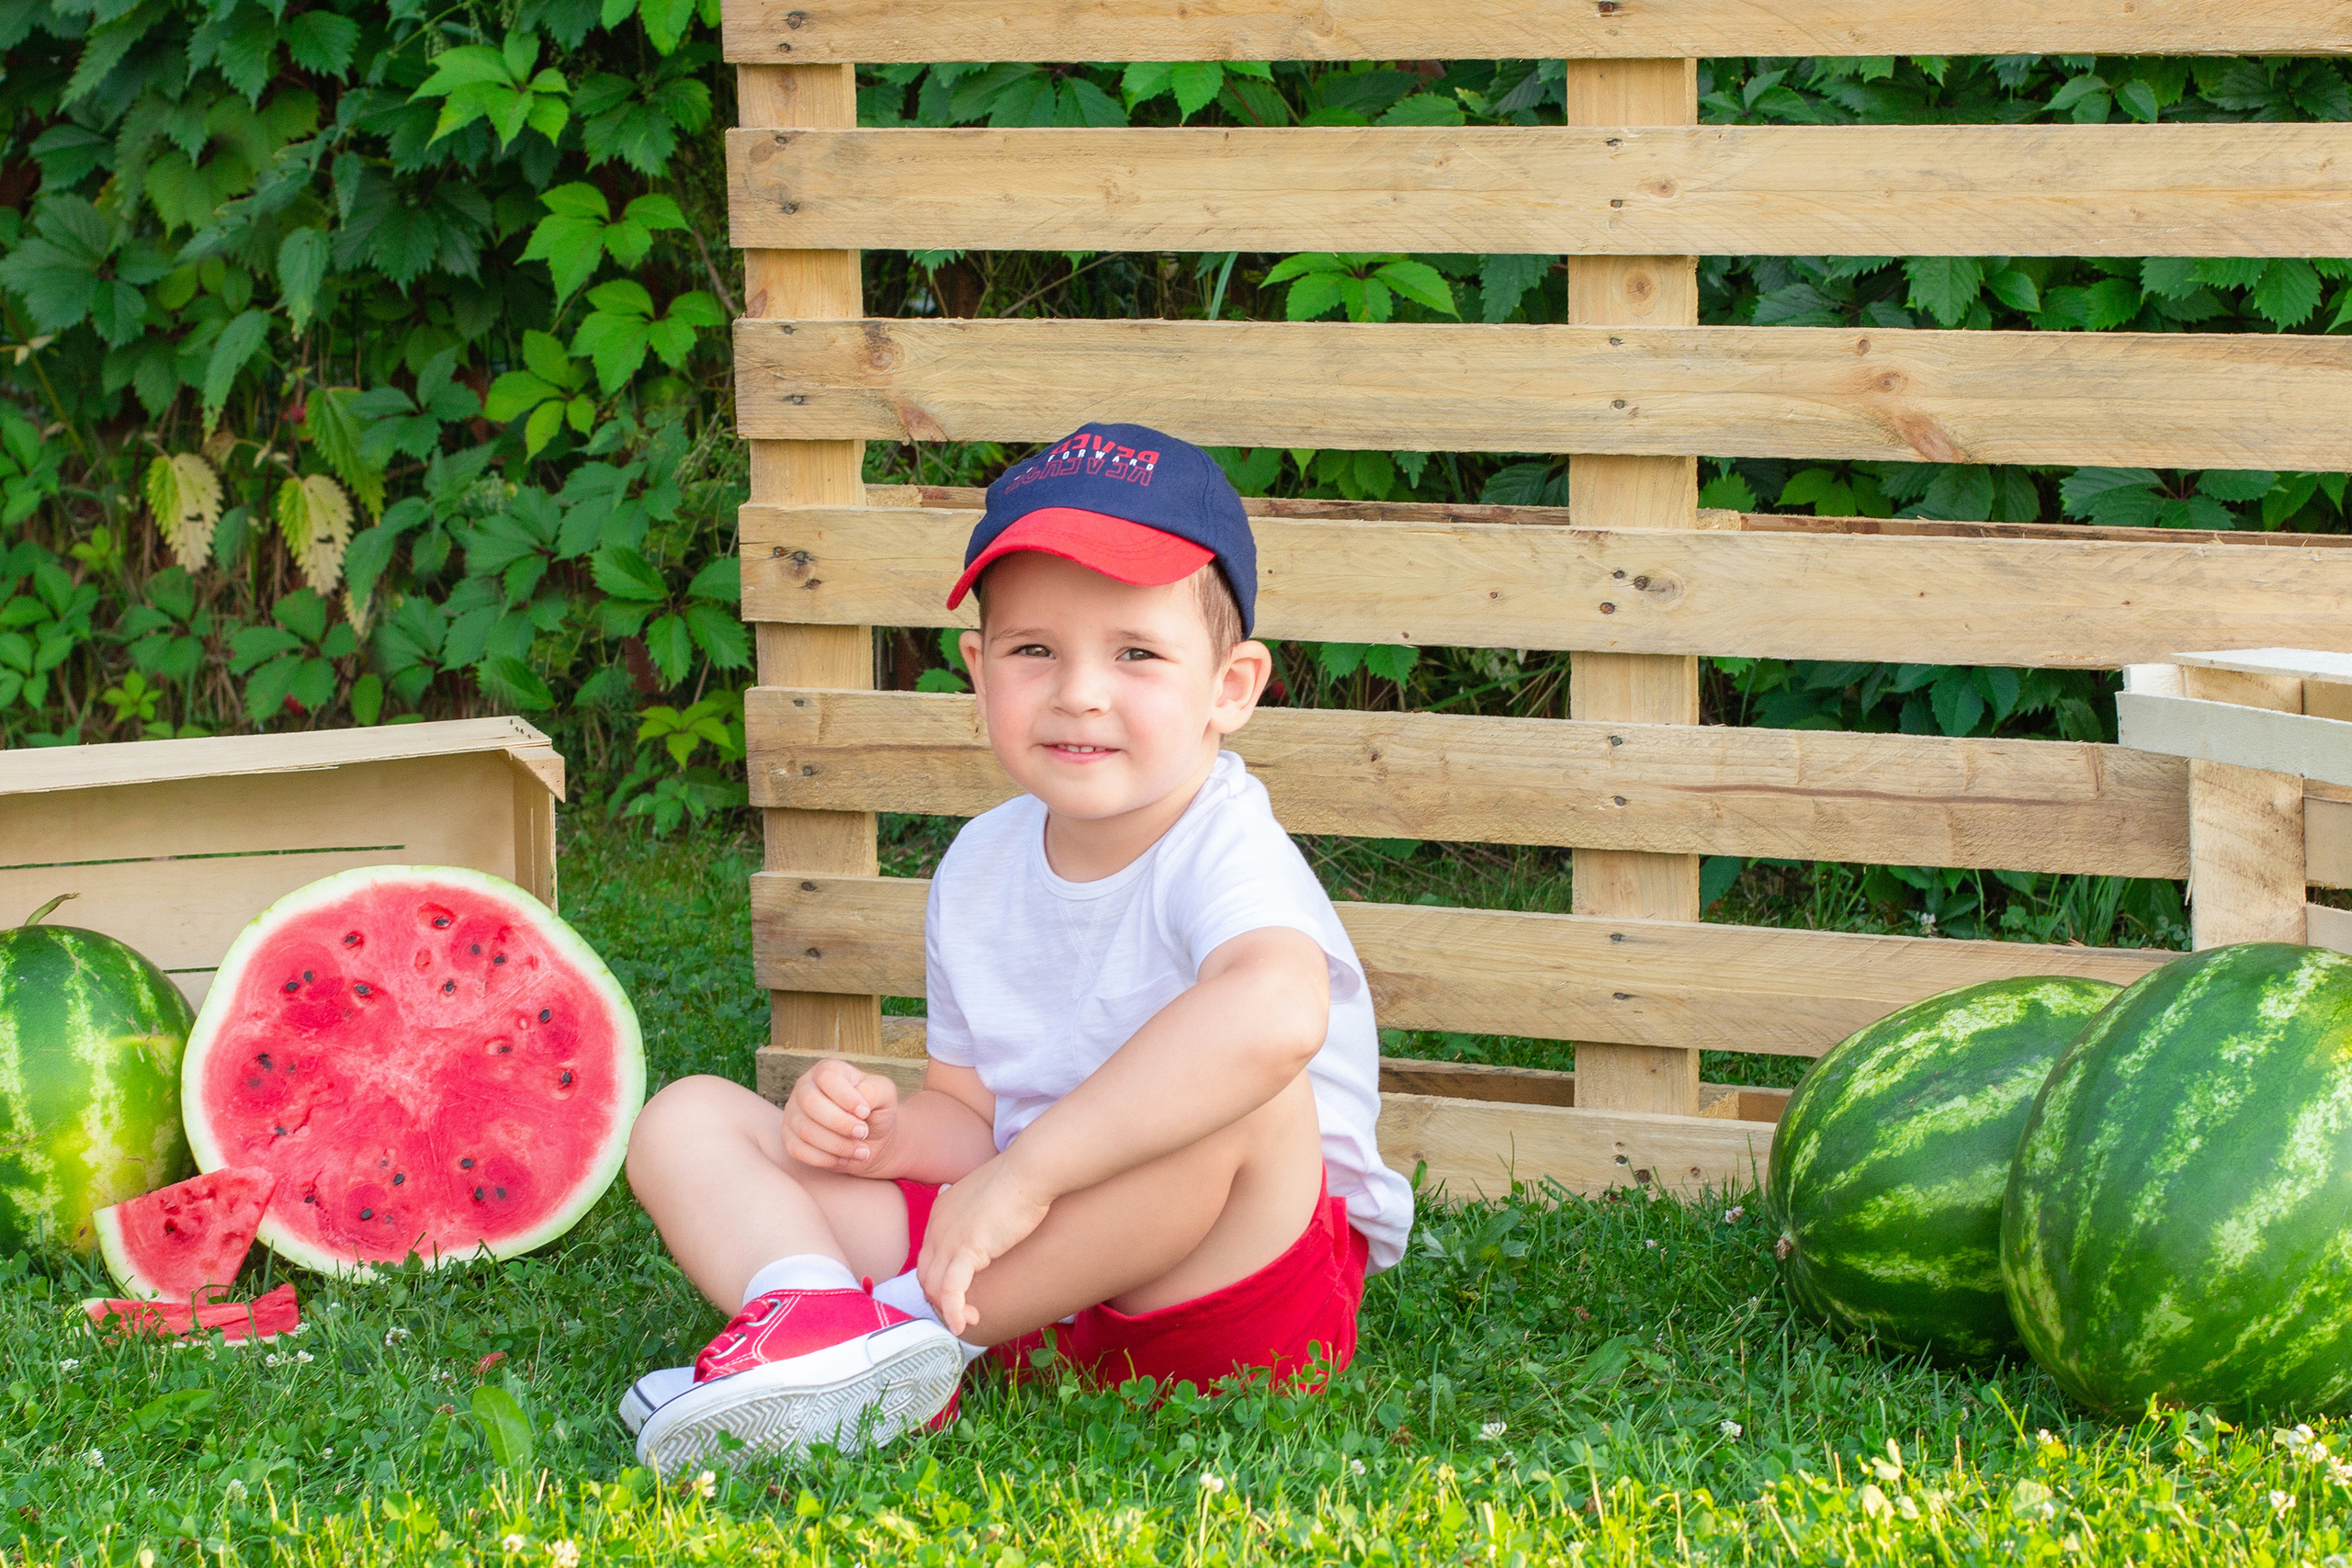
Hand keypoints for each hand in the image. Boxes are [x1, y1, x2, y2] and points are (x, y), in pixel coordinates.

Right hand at [781, 1059, 900, 1173]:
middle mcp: (805, 1087)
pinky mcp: (789, 1137)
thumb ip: (874, 1091)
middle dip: (840, 1123)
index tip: (865, 1112)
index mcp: (827, 1070)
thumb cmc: (876, 1110)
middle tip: (863, 1133)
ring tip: (861, 1151)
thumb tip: (858, 1105)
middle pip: (811, 1102)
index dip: (846, 1097)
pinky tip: (844, 1160)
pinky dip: (824, 1159)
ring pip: (805, 1129)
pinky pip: (797, 1150)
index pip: (827, 1077)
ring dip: (837, 1145)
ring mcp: (793, 1112)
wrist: (869, 1139)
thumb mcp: (884, 1094)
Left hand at [916, 1155, 1052, 1337]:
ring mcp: (949, 1238)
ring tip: (969, 1319)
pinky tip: (962, 1324)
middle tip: (963, 1311)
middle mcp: (937, 1226)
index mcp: (940, 1211)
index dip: (941, 1280)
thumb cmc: (1019, 1181)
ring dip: (949, 1310)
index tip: (960, 1293)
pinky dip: (953, 1311)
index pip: (929, 1256)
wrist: (1030, 1171)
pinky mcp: (967, 1249)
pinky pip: (951, 1290)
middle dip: (940, 1299)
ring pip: (934, 1287)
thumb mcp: (989, 1197)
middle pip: (926, 1275)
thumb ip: (979, 1212)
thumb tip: (988, 1224)